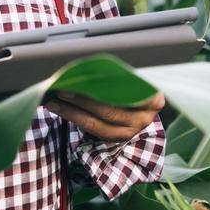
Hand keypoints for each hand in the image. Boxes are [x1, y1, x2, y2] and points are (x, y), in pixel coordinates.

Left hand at [45, 89, 164, 141]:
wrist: (140, 108)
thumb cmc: (133, 88)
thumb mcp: (134, 81)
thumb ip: (119, 78)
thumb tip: (87, 70)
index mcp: (154, 100)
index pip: (131, 93)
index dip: (109, 87)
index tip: (87, 79)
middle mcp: (144, 119)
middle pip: (110, 110)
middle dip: (83, 99)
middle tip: (62, 89)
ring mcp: (130, 132)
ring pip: (97, 123)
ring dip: (72, 112)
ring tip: (54, 101)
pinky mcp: (116, 139)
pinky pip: (92, 130)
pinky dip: (74, 118)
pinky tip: (60, 109)